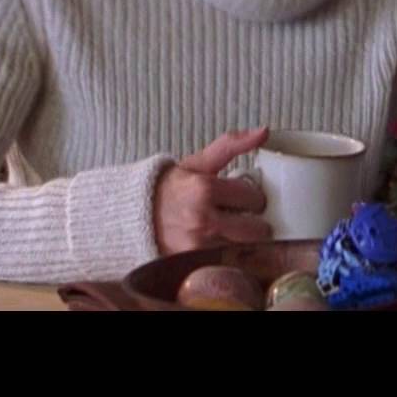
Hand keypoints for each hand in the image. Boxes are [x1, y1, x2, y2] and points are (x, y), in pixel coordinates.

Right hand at [153, 127, 272, 254]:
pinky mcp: (192, 264)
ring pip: (244, 249)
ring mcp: (197, 246)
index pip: (253, 197)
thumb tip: (264, 132)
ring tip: (232, 232)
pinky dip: (230, 256)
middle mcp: (202, 219)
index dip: (253, 197)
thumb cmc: (170, 188)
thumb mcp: (199, 162)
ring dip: (244, 242)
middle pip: (256, 229)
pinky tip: (221, 245)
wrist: (132, 215)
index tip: (245, 198)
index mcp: (204, 189)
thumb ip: (231, 144)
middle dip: (255, 222)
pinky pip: (227, 263)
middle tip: (244, 217)